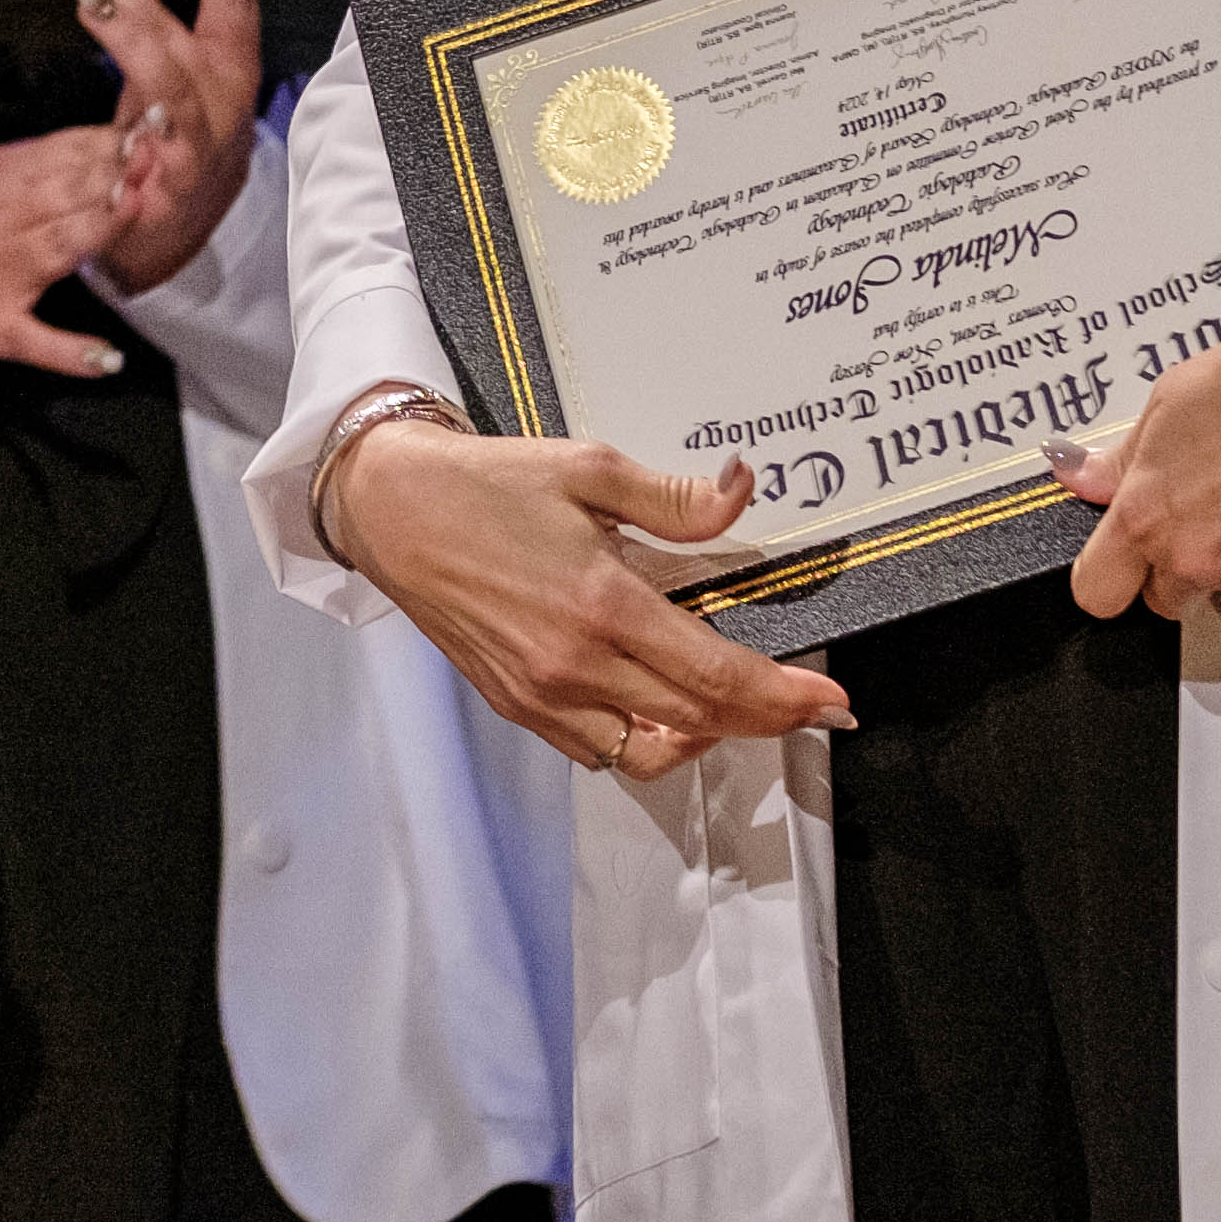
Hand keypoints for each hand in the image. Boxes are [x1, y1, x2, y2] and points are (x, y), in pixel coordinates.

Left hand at [74, 0, 262, 298]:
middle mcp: (221, 103)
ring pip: (168, 90)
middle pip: (175, 37)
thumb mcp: (170, 79)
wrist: (177, 231)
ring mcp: (201, 150)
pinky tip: (126, 123)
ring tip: (89, 5)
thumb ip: (146, 31)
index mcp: (225, 68)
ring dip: (128, 44)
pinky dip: (146, 141)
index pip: (233, 3)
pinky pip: (161, 161)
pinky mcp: (173, 193)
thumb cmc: (173, 139)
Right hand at [335, 415, 855, 775]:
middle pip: (700, 721)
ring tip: (724, 703)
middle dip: (768, 719)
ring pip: (650, 753)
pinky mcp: (515, 704)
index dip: (787, 698)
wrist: (388, 507)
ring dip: (701, 736)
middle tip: (808, 706)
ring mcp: (542, 694)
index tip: (833, 704)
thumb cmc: (485, 482)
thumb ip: (674, 499)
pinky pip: (598, 750)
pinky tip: (653, 702)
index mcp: (602, 604)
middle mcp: (575, 664)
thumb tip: (743, 492)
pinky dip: (641, 739)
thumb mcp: (587, 468)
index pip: (719, 677)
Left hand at [1056, 298, 1220, 619]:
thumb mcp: (1166, 403)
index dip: (1103, 574)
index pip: (1097, 592)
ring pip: (1217, 593)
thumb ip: (1118, 459)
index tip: (1110, 557)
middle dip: (1162, 569)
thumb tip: (1078, 475)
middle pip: (1159, 600)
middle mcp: (1198, 559)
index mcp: (1148, 517)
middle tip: (1182, 516)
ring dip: (1219, 566)